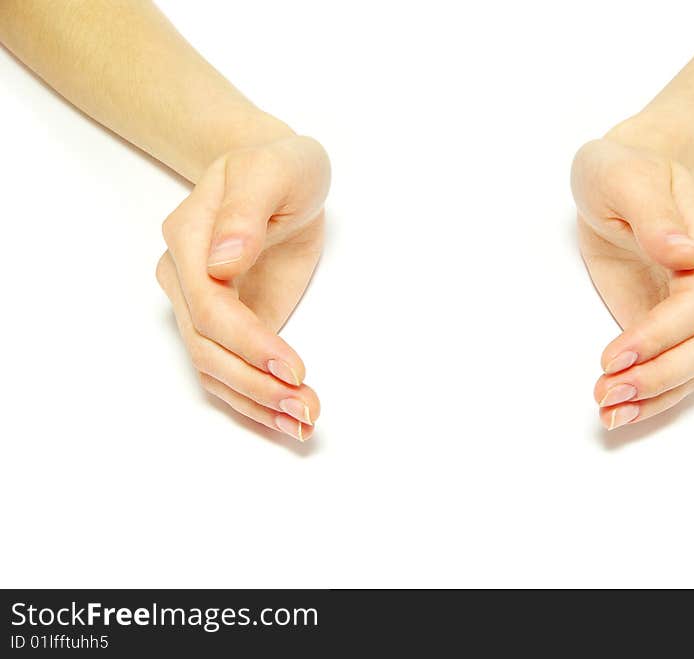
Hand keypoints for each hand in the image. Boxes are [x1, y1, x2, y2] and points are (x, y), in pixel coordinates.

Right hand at [156, 134, 329, 440]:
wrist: (277, 177)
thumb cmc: (279, 167)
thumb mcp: (274, 170)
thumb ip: (246, 211)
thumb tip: (222, 263)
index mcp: (191, 238)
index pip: (209, 305)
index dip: (249, 342)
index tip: (294, 368)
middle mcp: (185, 277)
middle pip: (206, 348)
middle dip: (255, 385)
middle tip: (305, 407)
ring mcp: (201, 305)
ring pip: (212, 369)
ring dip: (256, 404)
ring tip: (304, 422)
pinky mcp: (227, 323)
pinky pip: (229, 370)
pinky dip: (255, 400)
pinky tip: (288, 419)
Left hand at [571, 138, 693, 429]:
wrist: (619, 178)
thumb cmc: (620, 170)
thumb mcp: (623, 178)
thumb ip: (654, 216)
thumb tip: (687, 256)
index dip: (658, 336)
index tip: (612, 357)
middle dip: (657, 376)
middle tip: (606, 394)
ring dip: (655, 397)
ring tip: (608, 414)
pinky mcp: (672, 323)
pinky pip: (676, 368)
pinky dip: (653, 396)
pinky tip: (619, 413)